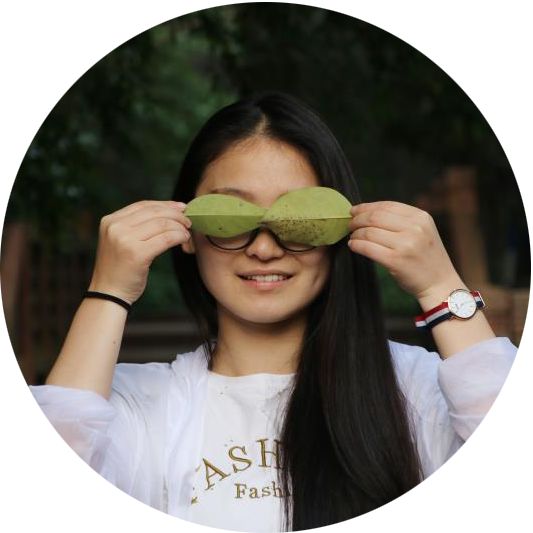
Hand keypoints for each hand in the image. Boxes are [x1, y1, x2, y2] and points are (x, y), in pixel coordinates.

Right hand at [88, 200, 191, 303]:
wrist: (109, 294)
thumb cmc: (120, 269)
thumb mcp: (120, 241)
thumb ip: (135, 226)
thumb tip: (168, 211)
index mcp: (110, 221)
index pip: (143, 205)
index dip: (165, 205)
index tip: (181, 208)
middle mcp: (115, 227)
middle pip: (154, 212)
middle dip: (176, 215)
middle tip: (188, 221)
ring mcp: (124, 239)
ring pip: (163, 224)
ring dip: (180, 227)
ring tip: (186, 234)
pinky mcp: (137, 253)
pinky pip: (166, 238)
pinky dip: (179, 237)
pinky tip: (184, 240)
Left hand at [347, 201, 462, 301]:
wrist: (440, 283)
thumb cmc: (426, 257)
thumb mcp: (422, 231)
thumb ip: (401, 220)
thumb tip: (367, 212)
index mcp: (421, 217)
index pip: (387, 205)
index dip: (366, 207)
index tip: (354, 211)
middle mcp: (415, 228)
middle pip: (375, 217)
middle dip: (357, 219)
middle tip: (349, 224)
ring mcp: (406, 244)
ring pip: (369, 232)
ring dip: (355, 234)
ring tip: (352, 237)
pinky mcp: (395, 260)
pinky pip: (367, 248)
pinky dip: (356, 245)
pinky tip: (353, 246)